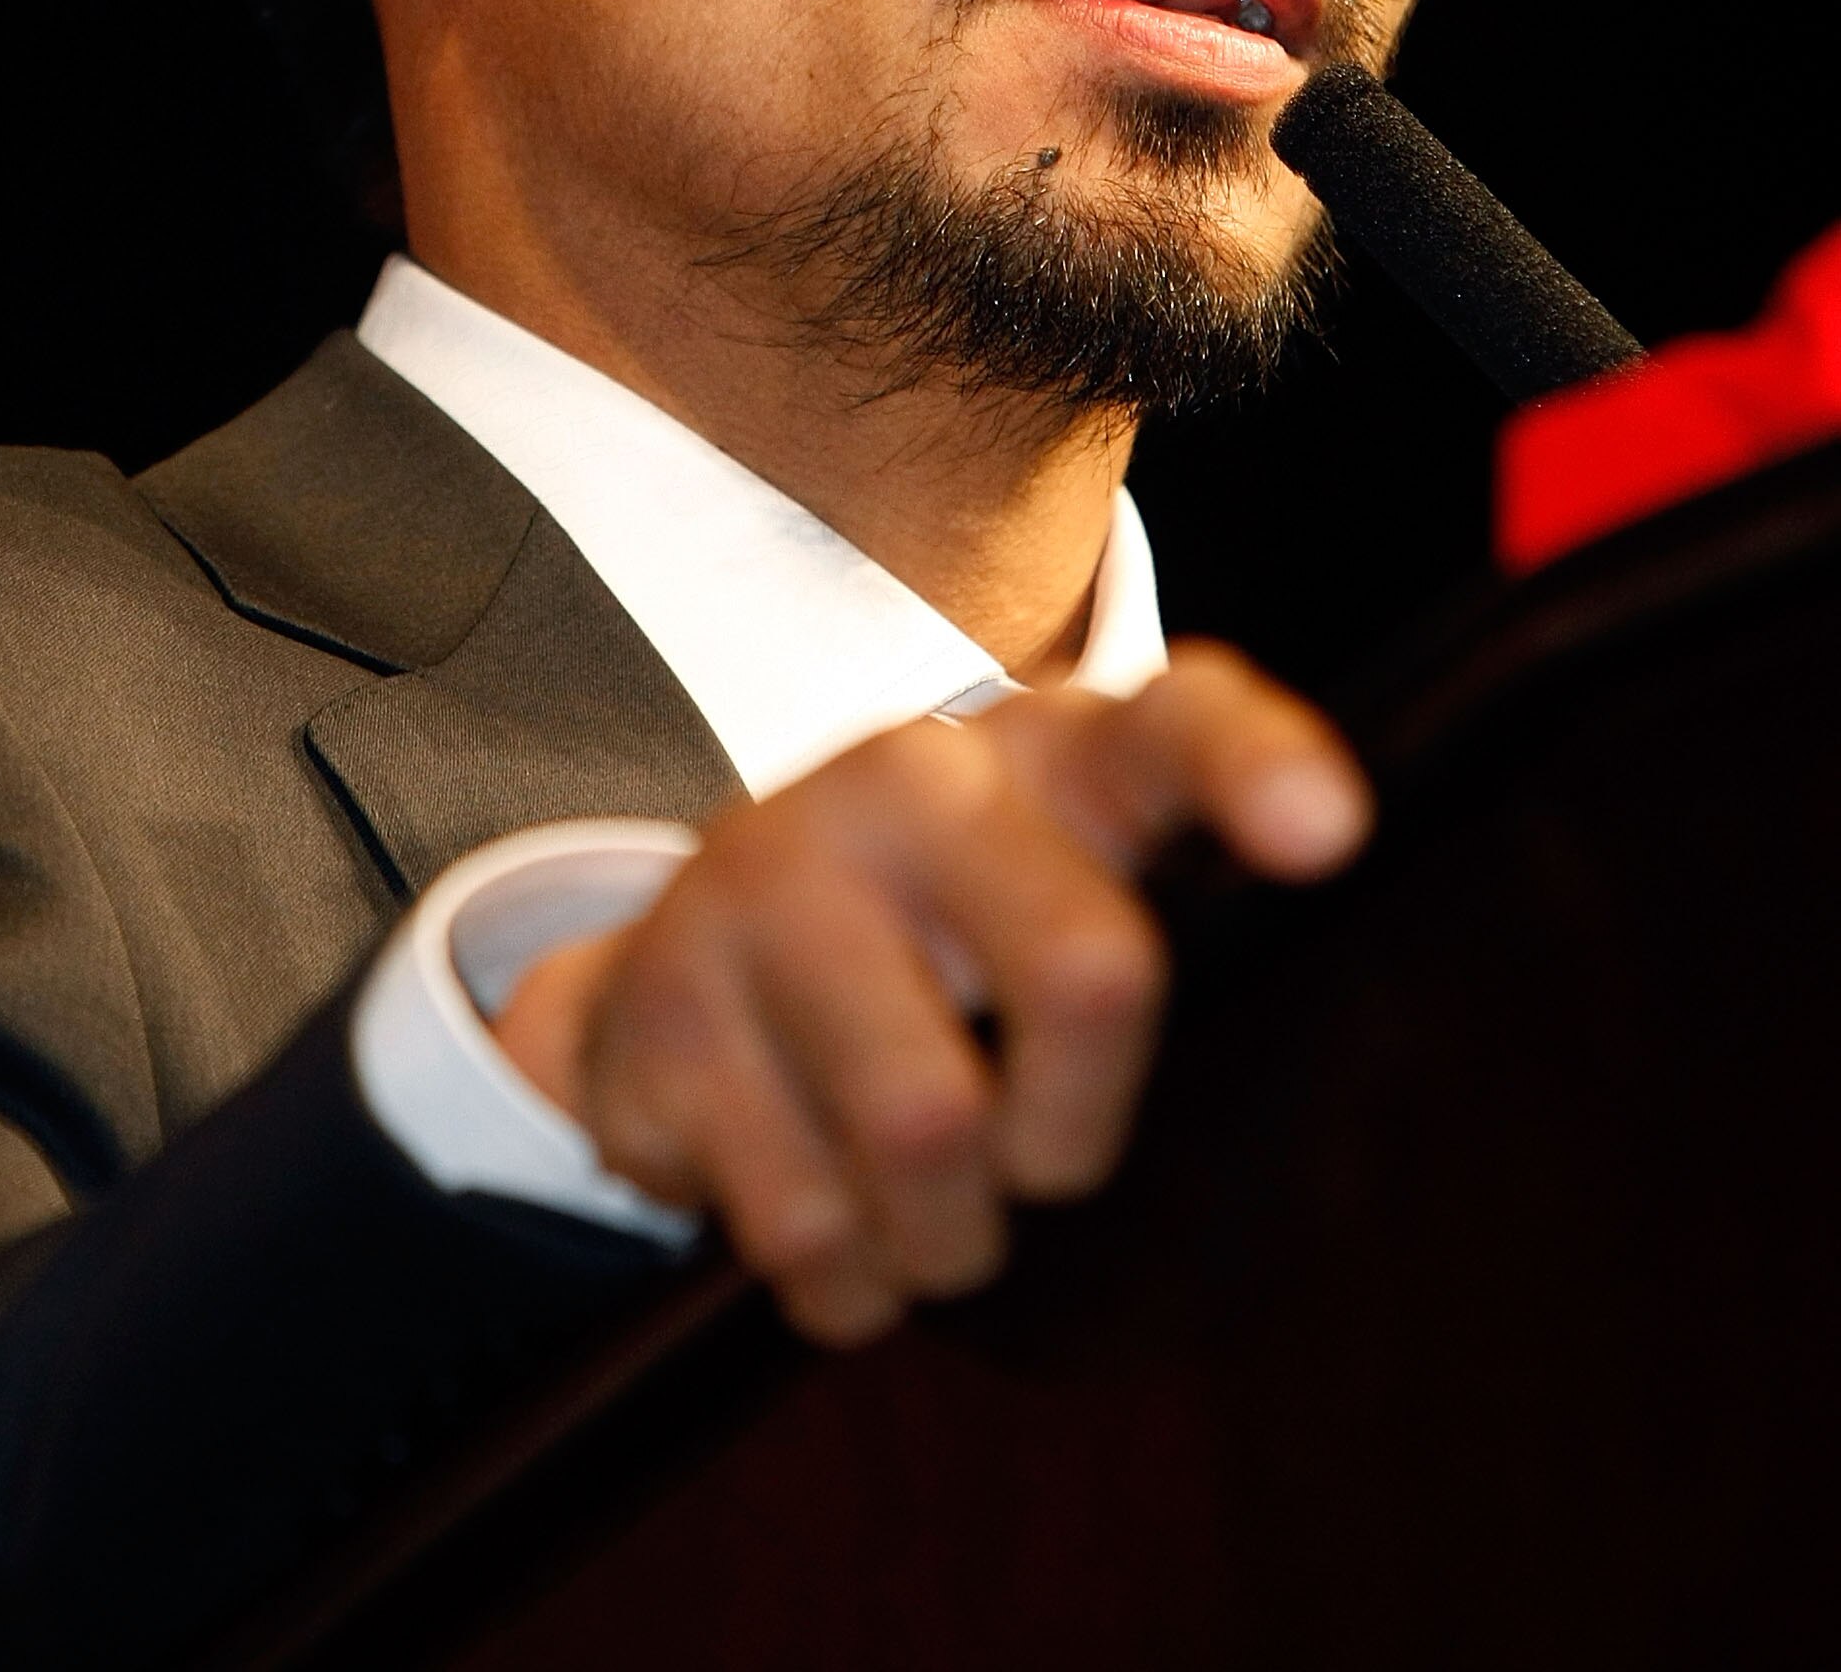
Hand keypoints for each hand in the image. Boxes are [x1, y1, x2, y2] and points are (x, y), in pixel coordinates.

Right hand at [493, 642, 1368, 1344]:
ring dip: (949, 1234)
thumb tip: (1338, 984)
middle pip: (1091, 974)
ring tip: (928, 1210)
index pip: (1182, 724)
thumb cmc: (957, 928)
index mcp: (1054, 752)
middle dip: (1080, 1130)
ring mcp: (772, 871)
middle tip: (1038, 1158)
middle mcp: (914, 778)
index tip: (1327, 836)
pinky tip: (834, 1221)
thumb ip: (1208, 909)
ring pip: (930, 1131)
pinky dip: (847, 1279)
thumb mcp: (1079, 880)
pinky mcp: (664, 995)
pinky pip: (805, 1218)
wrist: (705, 940)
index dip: (1260, 770)